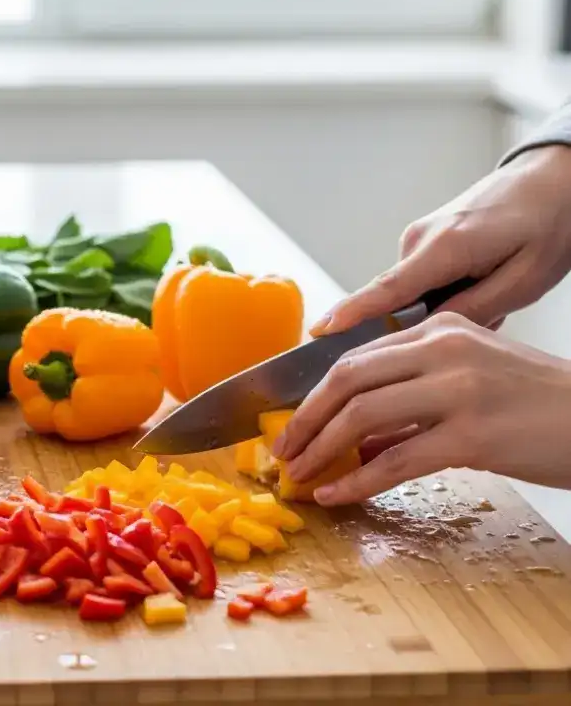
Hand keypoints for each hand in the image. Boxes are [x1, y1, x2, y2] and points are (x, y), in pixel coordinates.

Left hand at [273, 312, 570, 504]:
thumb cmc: (543, 409)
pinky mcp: (474, 435)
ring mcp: (459, 390)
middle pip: (347, 378)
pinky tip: (335, 494)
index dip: (313, 392)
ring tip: (299, 475)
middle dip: (304, 418)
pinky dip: (357, 480)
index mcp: (443, 330)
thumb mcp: (475, 381)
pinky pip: (396, 460)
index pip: (356, 356)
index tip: (288, 421)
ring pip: (362, 415)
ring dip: (320, 448)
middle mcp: (446, 350)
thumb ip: (416, 395)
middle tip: (282, 450)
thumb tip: (355, 436)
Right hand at [312, 145, 570, 335]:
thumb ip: (475, 311)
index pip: (386, 289)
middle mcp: (420, 239)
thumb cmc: (550, 221)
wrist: (556, 179)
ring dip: (448, 305)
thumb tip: (429, 336)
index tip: (319, 331)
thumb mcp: (526, 280)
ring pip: (415, 294)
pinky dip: (448, 291)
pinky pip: (423, 280)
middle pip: (398, 302)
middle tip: (491, 311)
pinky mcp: (423, 240)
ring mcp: (418, 237)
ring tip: (496, 289)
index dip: (351, 313)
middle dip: (430, 323)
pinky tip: (485, 279)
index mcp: (445, 246)